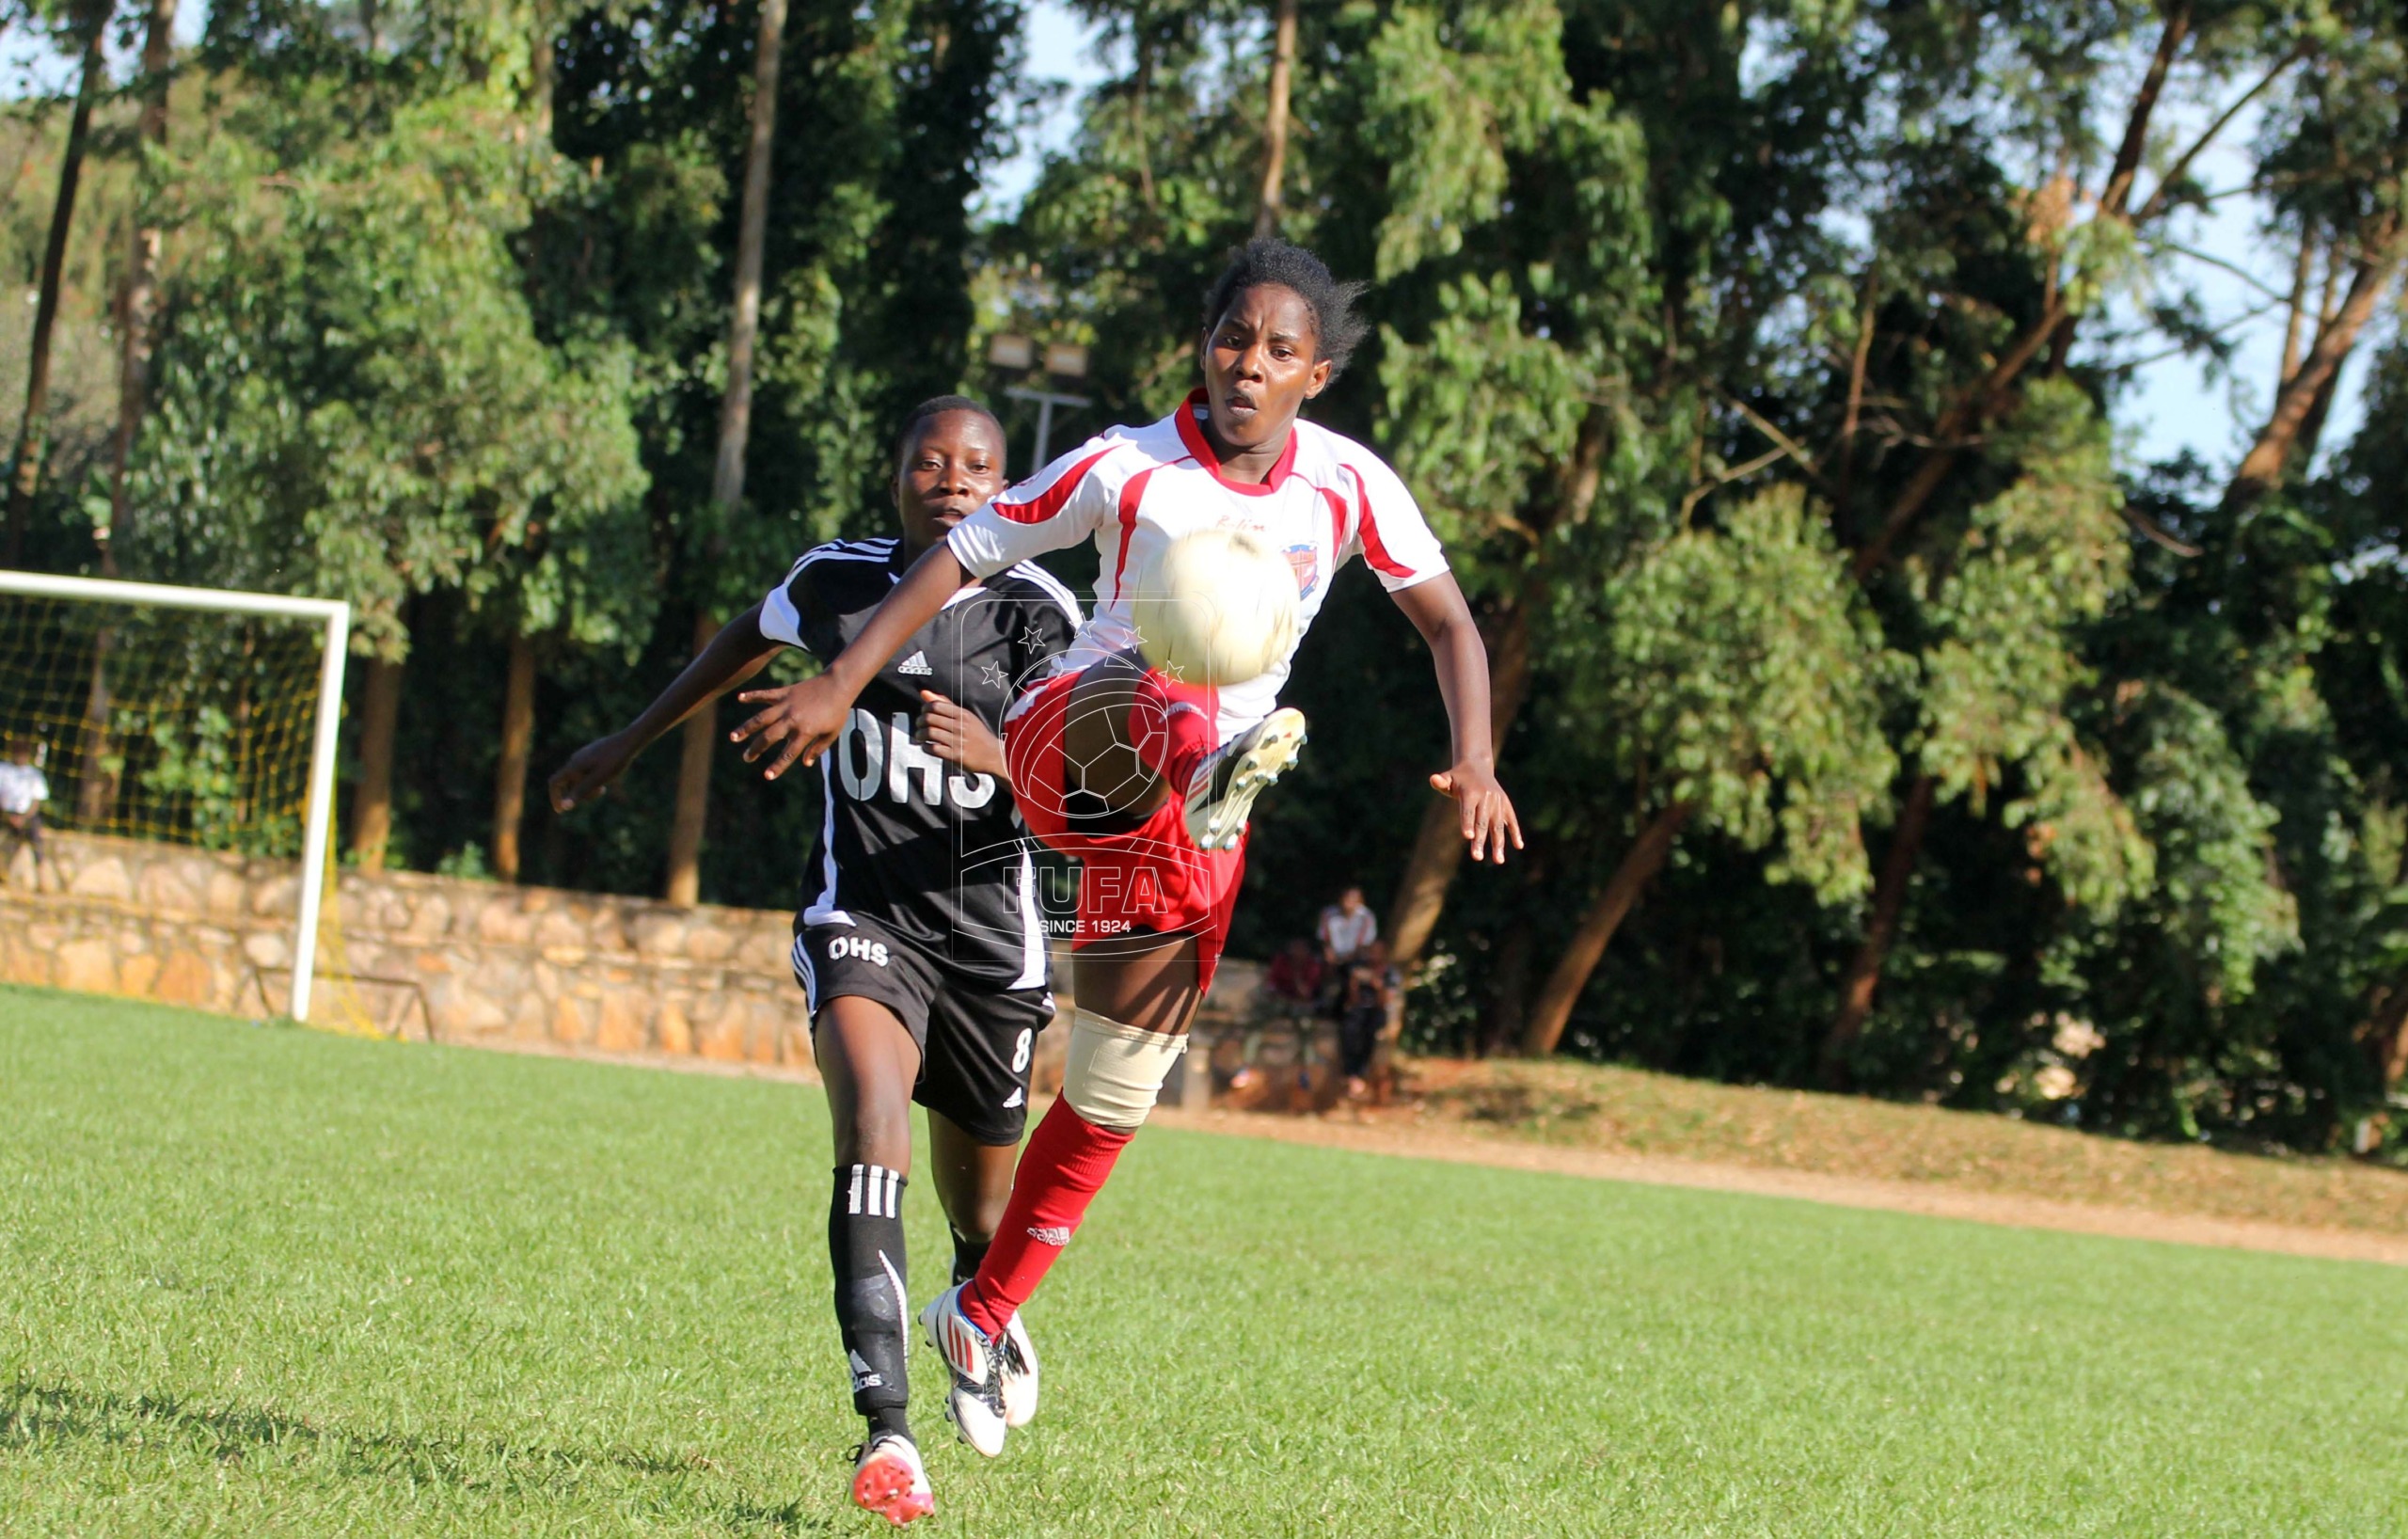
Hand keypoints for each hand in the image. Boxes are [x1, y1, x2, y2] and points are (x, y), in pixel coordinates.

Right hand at [550, 733, 634, 812]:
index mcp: (573, 766)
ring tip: (604, 787)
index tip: (561, 810)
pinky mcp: (592, 755)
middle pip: (569, 783)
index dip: (555, 797)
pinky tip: (606, 778)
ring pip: (578, 778)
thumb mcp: (598, 779)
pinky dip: (592, 780)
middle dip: (581, 793)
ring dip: (588, 787)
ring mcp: (583, 756)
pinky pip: (586, 771)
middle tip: (600, 792)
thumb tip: (564, 806)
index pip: (554, 783)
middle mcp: (575, 760)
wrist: (628, 741)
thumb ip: (580, 792)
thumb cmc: (614, 761)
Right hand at [731, 673, 852, 780]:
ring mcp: (786, 705)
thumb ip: (818, 749)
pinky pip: (765, 694)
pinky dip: (752, 696)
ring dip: (746, 728)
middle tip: (747, 758)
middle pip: (769, 737)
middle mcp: (792, 719)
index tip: (767, 776)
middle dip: (756, 749)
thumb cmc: (837, 711)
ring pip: (761, 718)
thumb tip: (805, 763)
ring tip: (733, 737)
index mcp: (805, 731)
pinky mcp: (784, 692)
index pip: (789, 754)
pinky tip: (739, 698)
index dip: (778, 766)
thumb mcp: (832, 733)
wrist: (838, 684)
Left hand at [919, 691, 1007, 780]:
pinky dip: (926, 747)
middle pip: (930, 719)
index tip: (923, 713)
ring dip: (920, 735)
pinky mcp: (956, 756)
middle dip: (920, 722)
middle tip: (919, 726)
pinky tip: (927, 747)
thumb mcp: (965, 716)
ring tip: (920, 737)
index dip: (924, 709)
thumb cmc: (977, 734)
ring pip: (930, 733)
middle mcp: (960, 726)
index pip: (936, 705)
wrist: (994, 755)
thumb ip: (944, 704)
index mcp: (963, 714)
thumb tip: (923, 692)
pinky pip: (934, 749)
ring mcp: (958, 741)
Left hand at [1431, 759, 1521, 863]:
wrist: (1477, 766)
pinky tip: (1519, 846)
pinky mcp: (1505, 804)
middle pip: (1482, 822)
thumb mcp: (1448, 778)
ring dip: (1499, 843)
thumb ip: (1441, 782)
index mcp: (1470, 792)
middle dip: (1480, 841)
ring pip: (1498, 825)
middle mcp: (1486, 797)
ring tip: (1498, 861)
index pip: (1468, 811)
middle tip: (1476, 858)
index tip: (1468, 837)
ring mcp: (1498, 802)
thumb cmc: (1458, 778)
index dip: (1467, 823)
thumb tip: (1433, 779)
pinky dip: (1515, 832)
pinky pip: (1511, 820)